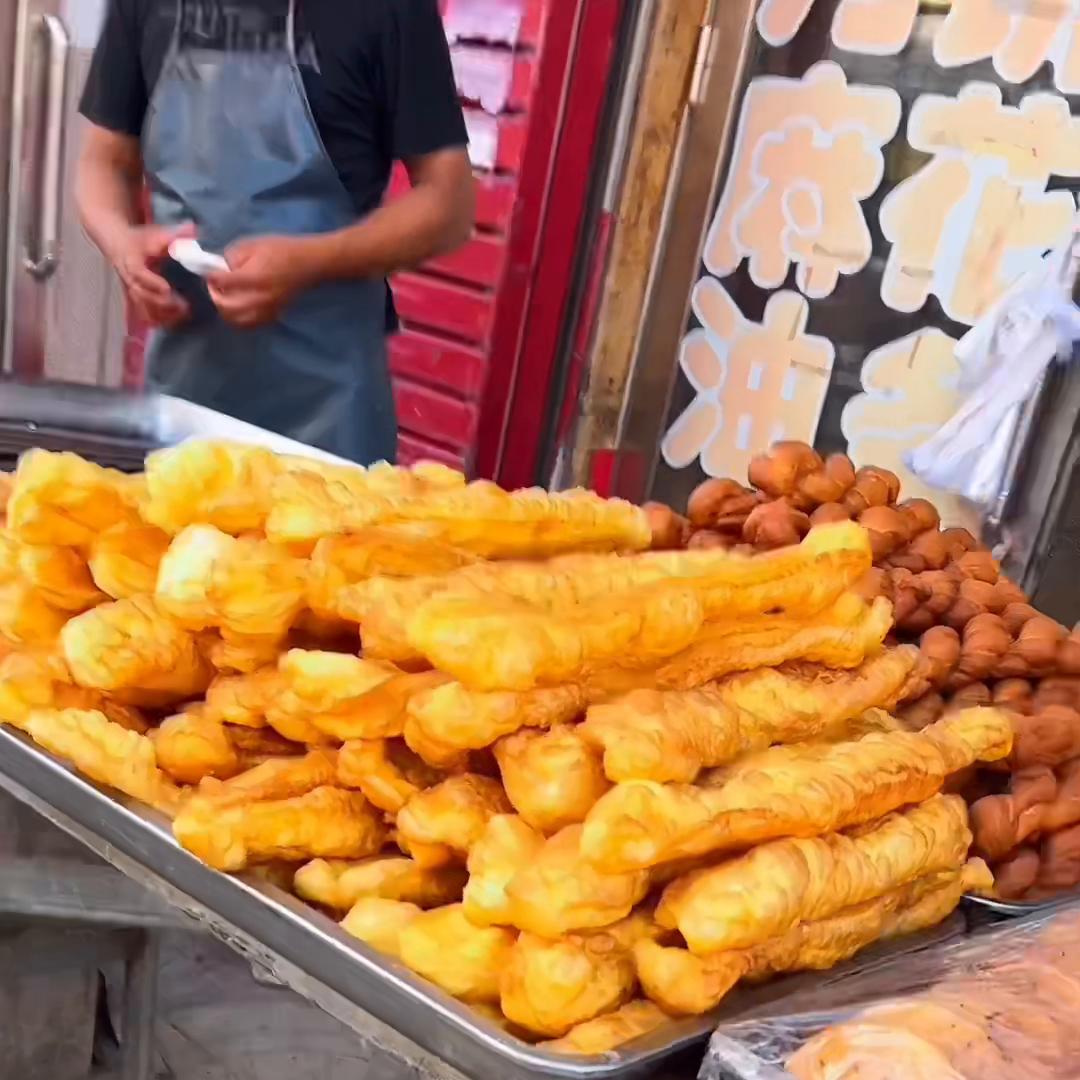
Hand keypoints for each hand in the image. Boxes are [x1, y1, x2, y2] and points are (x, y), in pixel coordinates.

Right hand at [112, 223, 194, 328]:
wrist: (117, 242)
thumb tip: (193, 229)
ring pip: (142, 306)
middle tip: (184, 307)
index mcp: (131, 260)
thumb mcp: (156, 233)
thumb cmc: (140, 239)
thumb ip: (176, 234)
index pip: (138, 273)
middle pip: (141, 294)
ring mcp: (131, 289)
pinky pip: (144, 313)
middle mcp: (128, 277)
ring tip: (183, 315)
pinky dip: (158, 320)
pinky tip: (175, 322)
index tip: (167, 288)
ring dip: (161, 314)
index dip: (151, 282)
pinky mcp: (135, 298)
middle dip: (161, 302)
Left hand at [208, 235, 322, 328]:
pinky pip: (250, 325)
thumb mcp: (254, 244)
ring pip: (237, 320)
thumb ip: (233, 256)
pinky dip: (239, 320)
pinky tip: (237, 310)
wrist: (309, 263)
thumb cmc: (282, 250)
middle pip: (227, 306)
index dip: (212, 278)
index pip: (223, 282)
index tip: (210, 273)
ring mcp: (268, 309)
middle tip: (215, 287)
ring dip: (225, 311)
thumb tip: (220, 269)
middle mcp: (261, 298)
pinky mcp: (274, 315)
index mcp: (256, 277)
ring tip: (225, 299)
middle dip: (216, 296)